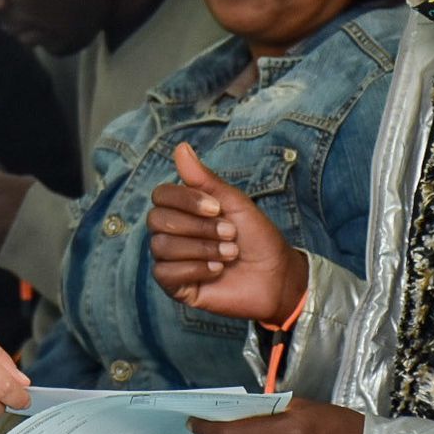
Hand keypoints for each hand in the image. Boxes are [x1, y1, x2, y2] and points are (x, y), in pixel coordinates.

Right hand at [147, 143, 306, 324]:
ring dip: (202, 249)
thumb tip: (181, 148)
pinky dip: (195, 269)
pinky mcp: (176, 286)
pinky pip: (165, 273)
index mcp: (182, 210)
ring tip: (229, 255)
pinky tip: (216, 271)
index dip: (186, 201)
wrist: (277, 277)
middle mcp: (171, 233)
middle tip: (229, 234)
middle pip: (157, 220)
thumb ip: (204, 179)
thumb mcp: (234, 202)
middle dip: (198, 227)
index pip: (160, 196)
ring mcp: (172, 260)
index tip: (217, 208)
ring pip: (161, 246)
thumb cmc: (257, 238)